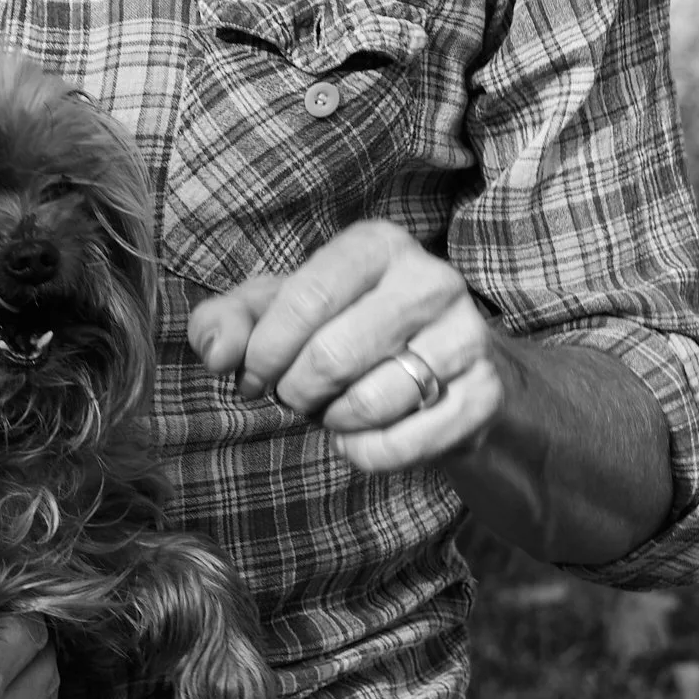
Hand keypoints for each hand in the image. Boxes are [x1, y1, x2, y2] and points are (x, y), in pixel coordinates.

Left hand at [187, 220, 506, 476]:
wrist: (455, 375)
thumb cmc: (352, 332)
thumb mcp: (286, 312)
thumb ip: (232, 320)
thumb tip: (213, 351)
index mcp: (378, 245)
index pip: (304, 299)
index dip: (264, 351)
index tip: (252, 377)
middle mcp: (432, 280)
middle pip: (331, 356)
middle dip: (295, 391)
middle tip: (294, 397)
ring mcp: (467, 337)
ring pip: (367, 403)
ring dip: (331, 421)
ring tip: (334, 409)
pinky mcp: (484, 396)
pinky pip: (399, 444)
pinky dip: (364, 453)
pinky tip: (364, 435)